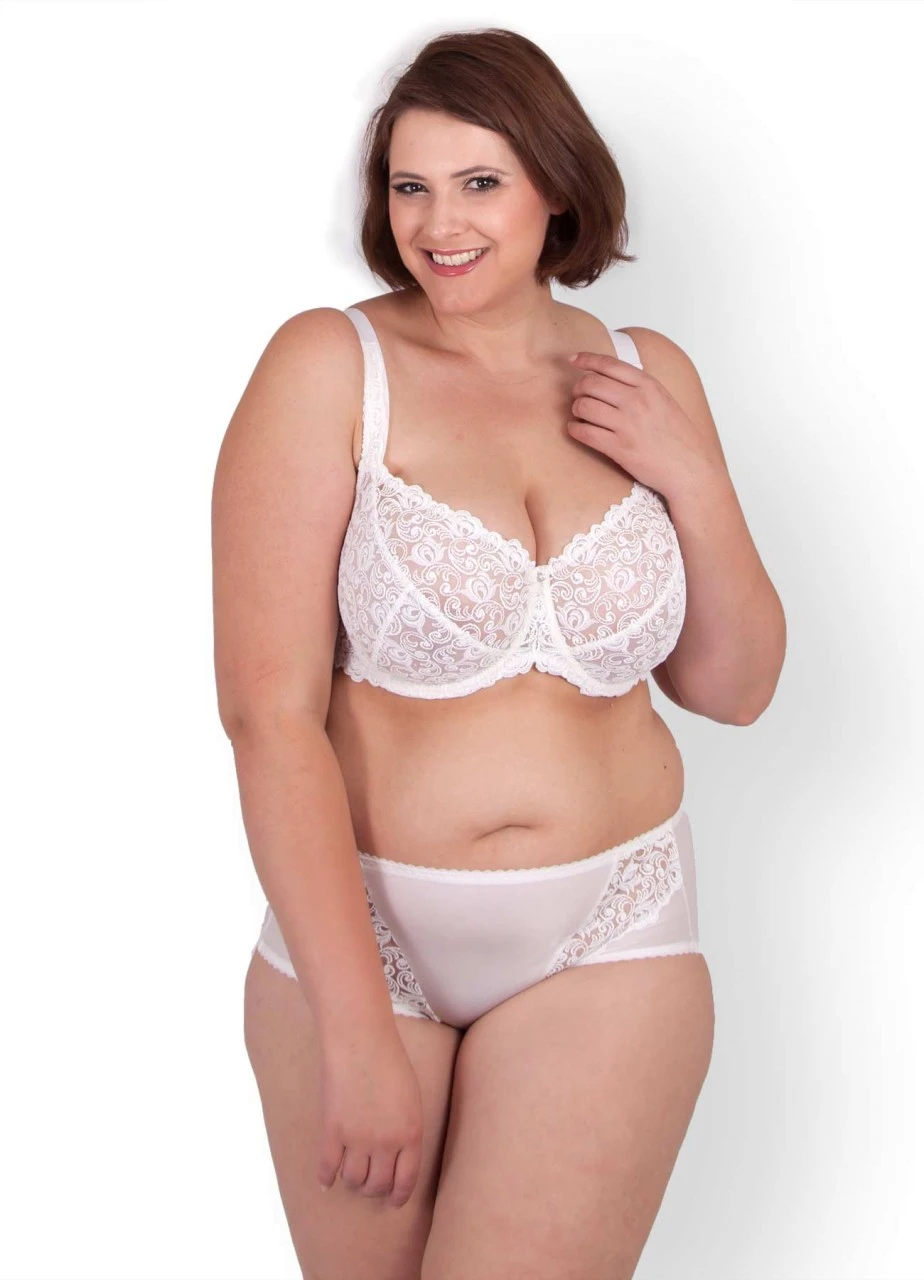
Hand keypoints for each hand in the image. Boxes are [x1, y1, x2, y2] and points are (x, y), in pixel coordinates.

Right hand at [316, 1031, 423, 1208]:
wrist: (360, 1040)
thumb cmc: (390, 1062)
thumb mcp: (411, 1098)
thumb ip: (406, 1129)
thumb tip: (398, 1154)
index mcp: (410, 1133)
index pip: (405, 1180)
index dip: (398, 1196)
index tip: (393, 1202)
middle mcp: (385, 1143)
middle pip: (377, 1185)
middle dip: (373, 1190)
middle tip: (369, 1186)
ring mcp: (357, 1139)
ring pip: (353, 1180)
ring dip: (352, 1183)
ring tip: (350, 1178)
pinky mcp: (332, 1131)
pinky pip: (328, 1167)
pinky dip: (326, 1178)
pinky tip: (325, 1182)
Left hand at [566, 348, 726, 499]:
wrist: (689, 467)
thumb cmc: (677, 436)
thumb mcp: (663, 400)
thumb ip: (640, 388)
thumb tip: (610, 378)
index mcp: (648, 386)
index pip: (609, 364)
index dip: (586, 359)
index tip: (573, 360)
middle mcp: (637, 401)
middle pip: (591, 383)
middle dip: (578, 389)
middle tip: (578, 396)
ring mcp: (627, 424)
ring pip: (584, 406)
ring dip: (576, 409)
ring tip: (580, 415)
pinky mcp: (619, 448)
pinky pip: (584, 432)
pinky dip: (575, 429)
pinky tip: (577, 430)